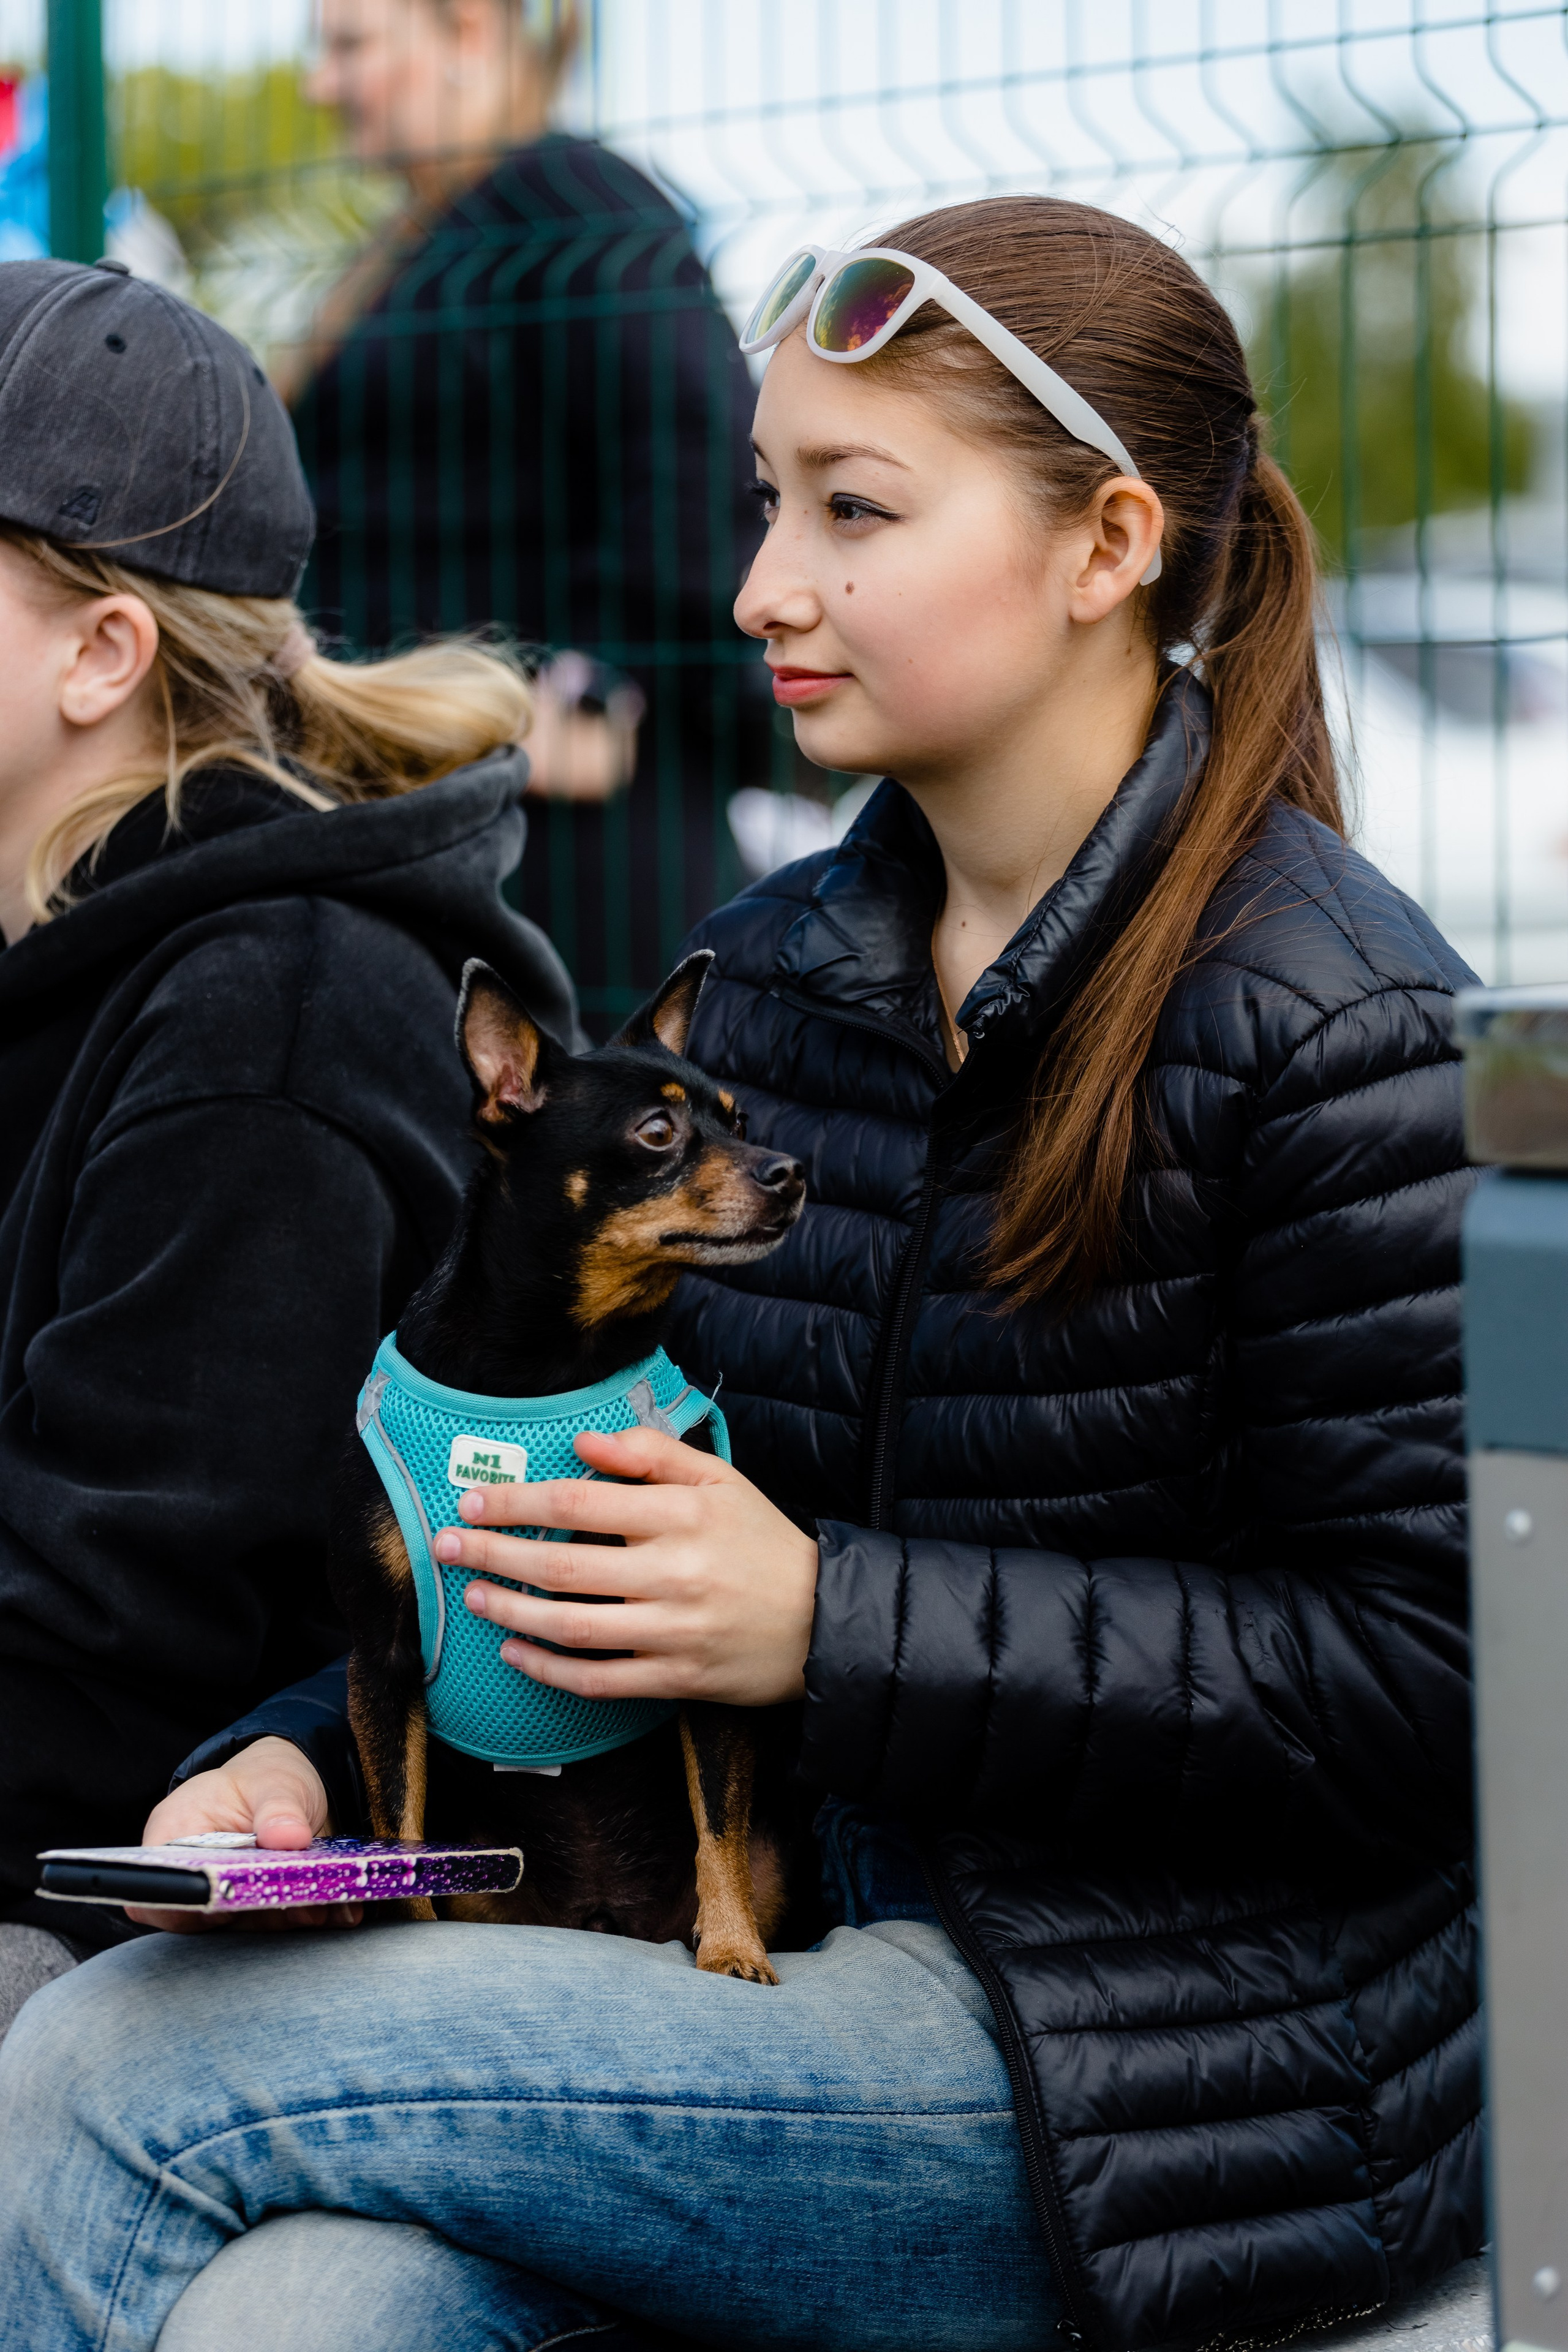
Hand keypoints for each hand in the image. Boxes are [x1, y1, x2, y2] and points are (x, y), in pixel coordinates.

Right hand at [126, 1737, 360, 1935]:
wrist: (289, 1789)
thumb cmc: (267, 1779)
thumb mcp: (275, 1783)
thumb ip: (278, 1809)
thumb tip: (288, 1837)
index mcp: (172, 1835)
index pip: (161, 1891)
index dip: (194, 1906)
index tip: (240, 1901)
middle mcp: (189, 1874)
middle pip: (206, 1916)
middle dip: (258, 1914)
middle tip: (304, 1906)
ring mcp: (220, 1896)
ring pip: (243, 1926)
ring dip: (284, 1920)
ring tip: (323, 1908)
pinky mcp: (253, 1910)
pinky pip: (273, 1924)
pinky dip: (306, 1919)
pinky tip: (337, 1911)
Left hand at [436, 1428, 818, 1706]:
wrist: (824, 1621)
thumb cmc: (762, 1542)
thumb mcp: (721, 1480)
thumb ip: (653, 1454)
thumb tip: (584, 1442)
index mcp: (681, 1515)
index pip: (579, 1504)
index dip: (517, 1502)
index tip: (474, 1499)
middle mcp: (674, 1572)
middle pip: (562, 1566)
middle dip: (493, 1554)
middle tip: (446, 1546)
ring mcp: (673, 1630)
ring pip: (572, 1627)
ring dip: (510, 1613)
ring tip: (472, 1598)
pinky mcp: (676, 1678)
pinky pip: (599, 1679)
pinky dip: (550, 1670)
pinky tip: (515, 1653)